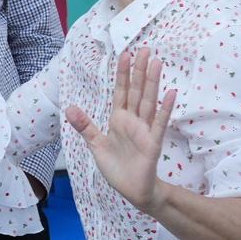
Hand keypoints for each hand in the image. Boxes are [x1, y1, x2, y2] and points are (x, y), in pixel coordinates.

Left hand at [66, 49, 174, 211]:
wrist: (132, 190)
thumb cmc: (117, 168)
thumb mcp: (96, 145)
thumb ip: (85, 126)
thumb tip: (70, 108)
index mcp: (119, 119)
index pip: (121, 91)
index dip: (122, 74)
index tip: (125, 54)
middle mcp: (133, 121)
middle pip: (137, 91)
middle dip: (139, 70)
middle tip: (145, 49)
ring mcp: (145, 130)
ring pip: (148, 101)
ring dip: (152, 82)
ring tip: (156, 62)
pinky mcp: (153, 142)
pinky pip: (159, 123)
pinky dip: (165, 108)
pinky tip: (170, 93)